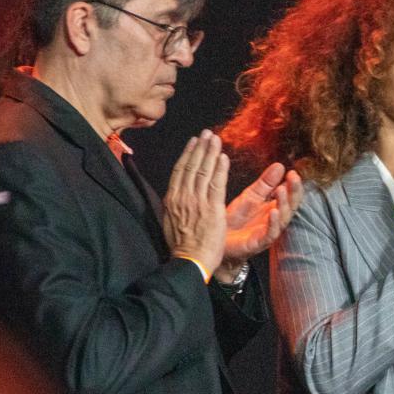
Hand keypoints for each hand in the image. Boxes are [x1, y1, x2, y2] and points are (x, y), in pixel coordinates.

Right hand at [163, 130, 228, 276]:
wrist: (190, 260)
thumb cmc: (182, 245)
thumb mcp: (171, 221)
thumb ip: (174, 205)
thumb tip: (173, 194)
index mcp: (172, 199)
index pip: (180, 170)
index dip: (188, 154)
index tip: (194, 141)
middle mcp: (183, 197)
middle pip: (192, 166)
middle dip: (200, 148)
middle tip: (207, 133)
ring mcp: (197, 202)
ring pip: (204, 171)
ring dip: (210, 153)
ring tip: (215, 139)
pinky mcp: (212, 209)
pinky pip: (216, 184)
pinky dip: (219, 169)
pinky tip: (223, 157)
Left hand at [215, 162, 303, 282]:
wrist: (217, 240)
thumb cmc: (235, 221)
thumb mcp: (251, 196)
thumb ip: (266, 183)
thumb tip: (280, 166)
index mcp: (273, 208)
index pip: (290, 196)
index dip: (293, 185)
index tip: (292, 172)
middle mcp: (274, 221)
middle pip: (291, 206)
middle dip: (294, 192)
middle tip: (294, 177)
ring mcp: (267, 232)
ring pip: (282, 219)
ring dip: (284, 204)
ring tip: (281, 190)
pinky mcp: (258, 243)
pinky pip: (270, 234)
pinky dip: (273, 223)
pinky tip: (273, 212)